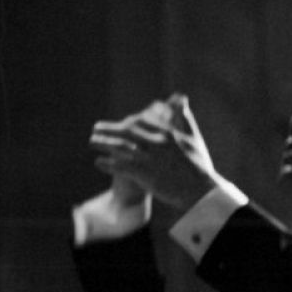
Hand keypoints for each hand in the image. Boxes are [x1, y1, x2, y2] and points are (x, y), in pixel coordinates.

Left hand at [90, 94, 218, 211]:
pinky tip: (98, 162)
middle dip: (109, 128)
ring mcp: (150, 158)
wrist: (200, 191)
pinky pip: (120, 166)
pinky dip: (107, 164)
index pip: (142, 120)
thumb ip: (185, 118)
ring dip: (103, 143)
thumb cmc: (199, 165)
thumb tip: (181, 100)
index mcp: (168, 132)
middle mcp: (157, 142)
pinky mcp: (144, 174)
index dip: (128, 121)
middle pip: (126, 131)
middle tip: (95, 127)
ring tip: (91, 142)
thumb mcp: (193, 138)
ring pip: (120, 147)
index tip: (120, 123)